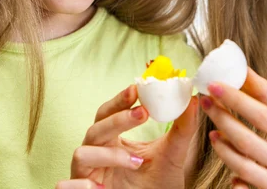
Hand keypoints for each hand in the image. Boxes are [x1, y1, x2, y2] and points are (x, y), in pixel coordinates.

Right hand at [55, 85, 198, 188]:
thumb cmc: (157, 184)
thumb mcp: (173, 155)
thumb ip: (182, 129)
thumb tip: (195, 100)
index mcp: (112, 139)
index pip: (109, 112)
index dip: (120, 100)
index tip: (137, 88)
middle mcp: (95, 152)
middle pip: (96, 128)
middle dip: (117, 119)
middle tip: (143, 112)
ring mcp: (86, 173)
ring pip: (82, 154)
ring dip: (108, 154)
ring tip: (136, 162)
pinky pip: (70, 185)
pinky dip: (83, 186)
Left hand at [200, 69, 266, 188]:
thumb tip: (245, 73)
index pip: (264, 112)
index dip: (236, 97)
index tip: (215, 84)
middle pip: (249, 138)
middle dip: (223, 117)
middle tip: (206, 101)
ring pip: (244, 165)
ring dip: (222, 147)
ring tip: (212, 132)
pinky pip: (246, 188)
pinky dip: (234, 177)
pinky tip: (228, 164)